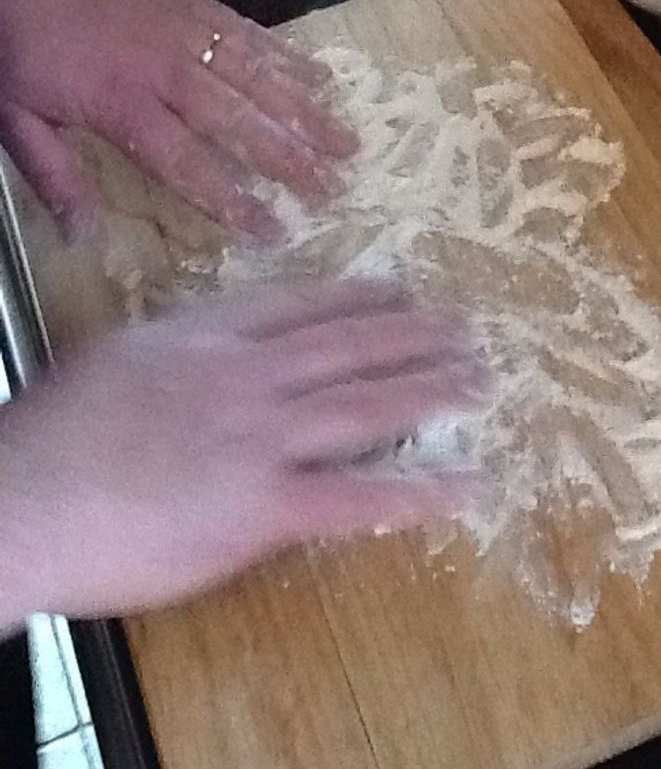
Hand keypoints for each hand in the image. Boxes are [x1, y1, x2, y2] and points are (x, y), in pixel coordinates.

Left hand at [0, 0, 356, 239]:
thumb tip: (84, 238)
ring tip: (347, 138)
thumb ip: (54, 177)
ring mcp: (183, 30)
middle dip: (291, 157)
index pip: (188, 164)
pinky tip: (317, 75)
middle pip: (240, 120)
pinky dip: (285, 55)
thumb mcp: (14, 116)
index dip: (232, 200)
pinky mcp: (188, 1)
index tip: (274, 231)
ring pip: (256, 74)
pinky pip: (246, 31)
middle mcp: (165, 70)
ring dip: (305, 109)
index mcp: (122, 105)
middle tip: (336, 186)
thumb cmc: (12, 40)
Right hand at [0, 279, 481, 625]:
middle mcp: (248, 374)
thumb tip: (214, 352)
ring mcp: (261, 437)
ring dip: (430, 390)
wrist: (24, 498)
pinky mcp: (264, 506)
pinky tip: (462, 488)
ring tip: (480, 380)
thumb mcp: (118, 357)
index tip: (402, 288)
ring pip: (365, 405)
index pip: (301, 305)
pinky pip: (355, 499)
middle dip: (413, 332)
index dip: (359, 296)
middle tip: (466, 326)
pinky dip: (416, 495)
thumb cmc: (53, 433)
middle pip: (349, 344)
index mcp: (207, 335)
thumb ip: (181, 350)